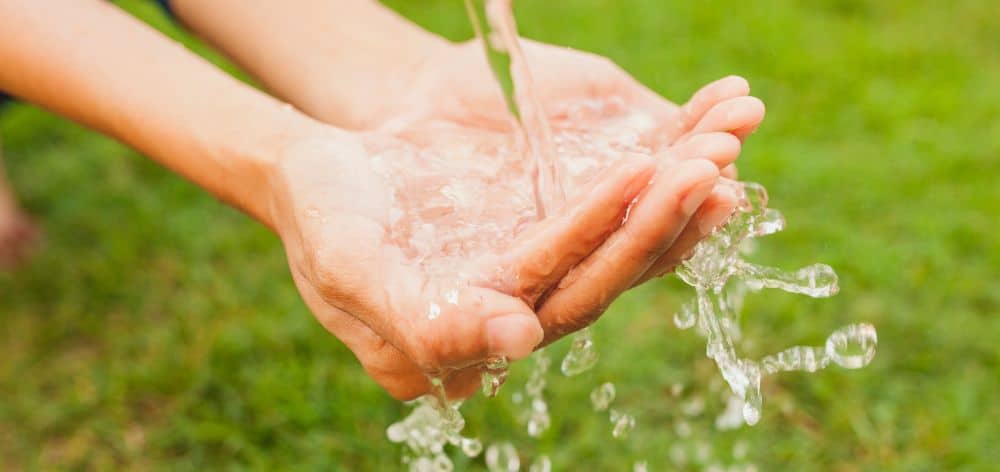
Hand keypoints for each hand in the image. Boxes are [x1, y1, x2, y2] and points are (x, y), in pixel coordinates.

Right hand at [341, 40, 766, 339]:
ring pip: (624, 230)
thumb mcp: (352, 268)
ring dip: (676, 185)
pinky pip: (619, 190)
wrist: (315, 162)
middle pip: (609, 269)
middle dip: (659, 215)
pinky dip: (664, 150)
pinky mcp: (551, 212)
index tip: (648, 182)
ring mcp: (540, 256)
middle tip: (707, 162)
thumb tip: (519, 341)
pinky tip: (709, 118)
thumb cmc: (320, 216)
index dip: (605, 245)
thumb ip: (428, 320)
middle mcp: (521, 302)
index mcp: (481, 332)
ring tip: (727, 136)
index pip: (560, 299)